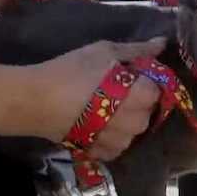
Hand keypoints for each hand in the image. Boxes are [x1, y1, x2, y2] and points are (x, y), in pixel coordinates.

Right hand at [31, 38, 166, 160]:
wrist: (34, 100)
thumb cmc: (73, 70)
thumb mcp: (106, 51)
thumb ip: (138, 50)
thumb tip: (162, 43)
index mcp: (141, 96)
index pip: (157, 91)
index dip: (146, 83)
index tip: (131, 77)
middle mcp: (135, 122)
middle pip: (147, 112)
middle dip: (138, 102)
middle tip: (117, 91)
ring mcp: (118, 141)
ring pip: (134, 132)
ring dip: (126, 121)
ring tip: (107, 108)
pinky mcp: (100, 152)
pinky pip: (116, 147)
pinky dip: (112, 138)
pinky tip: (100, 125)